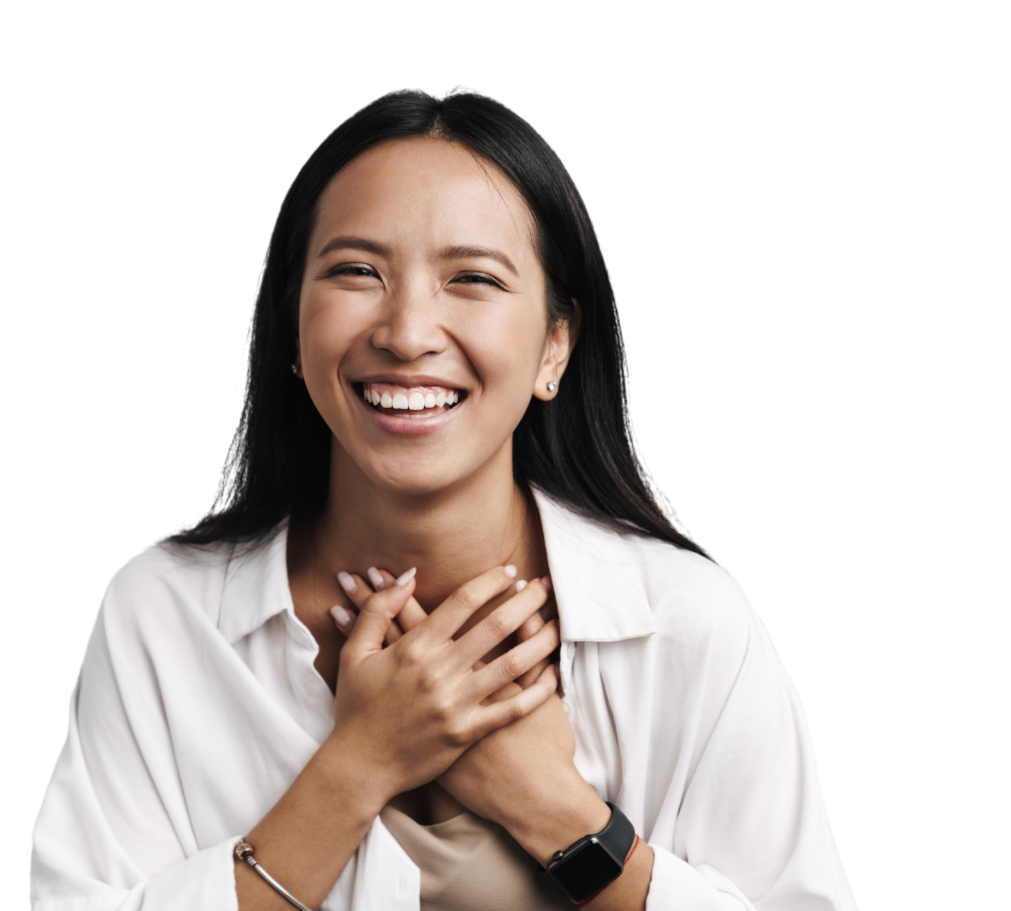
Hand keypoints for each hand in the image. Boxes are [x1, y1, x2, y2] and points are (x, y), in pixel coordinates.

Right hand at [327, 565, 560, 806]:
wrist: (358, 767)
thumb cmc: (356, 707)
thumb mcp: (356, 653)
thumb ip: (378, 610)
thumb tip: (407, 576)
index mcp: (414, 648)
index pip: (463, 602)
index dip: (490, 582)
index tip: (509, 571)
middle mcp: (439, 672)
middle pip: (495, 626)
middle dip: (526, 601)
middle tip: (544, 585)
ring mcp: (456, 704)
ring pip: (511, 665)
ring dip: (540, 640)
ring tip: (558, 624)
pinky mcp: (467, 733)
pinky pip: (511, 709)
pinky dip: (537, 691)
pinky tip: (553, 674)